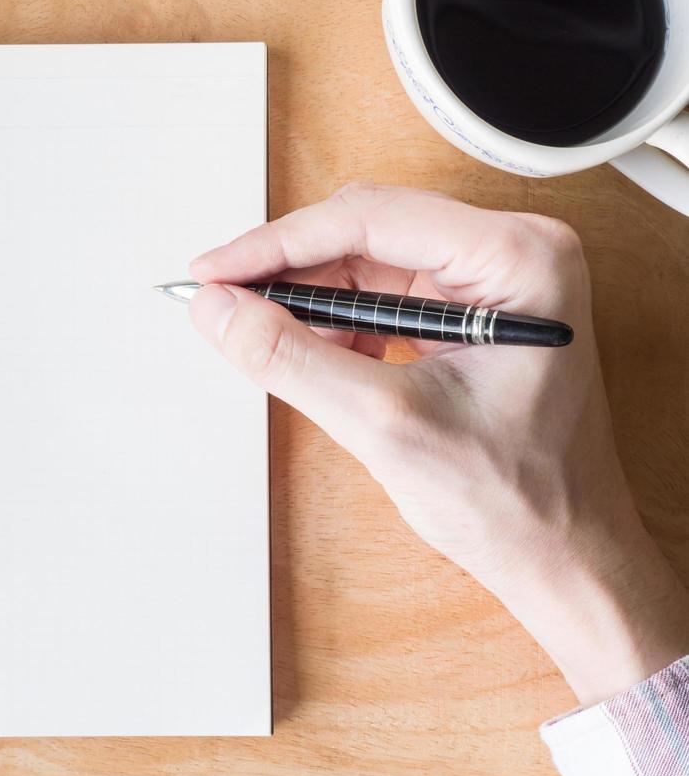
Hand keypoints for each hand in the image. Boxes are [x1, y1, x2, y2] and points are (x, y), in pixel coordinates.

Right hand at [189, 182, 688, 705]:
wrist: (563, 555)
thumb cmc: (518, 498)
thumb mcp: (384, 424)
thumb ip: (291, 358)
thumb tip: (219, 311)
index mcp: (516, 259)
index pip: (368, 220)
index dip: (275, 245)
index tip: (213, 272)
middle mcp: (511, 254)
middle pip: (364, 231)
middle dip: (289, 273)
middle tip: (224, 306)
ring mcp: (492, 281)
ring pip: (365, 261)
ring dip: (311, 304)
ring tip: (276, 348)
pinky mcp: (471, 311)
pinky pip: (381, 293)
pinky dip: (337, 325)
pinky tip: (322, 362)